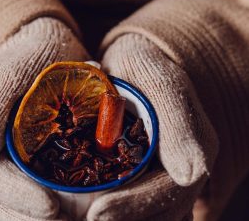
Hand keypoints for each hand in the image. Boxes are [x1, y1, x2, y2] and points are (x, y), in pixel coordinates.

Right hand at [0, 17, 88, 219]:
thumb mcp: (12, 71)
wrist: (50, 51)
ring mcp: (11, 162)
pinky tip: (78, 212)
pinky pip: (36, 197)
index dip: (19, 200)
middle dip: (32, 220)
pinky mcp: (32, 163)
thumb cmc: (33, 56)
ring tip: (80, 220)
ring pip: (17, 208)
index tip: (52, 209)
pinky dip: (52, 211)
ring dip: (41, 220)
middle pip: (3, 204)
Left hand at [87, 33, 217, 220]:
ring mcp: (165, 173)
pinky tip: (84, 209)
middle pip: (160, 213)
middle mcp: (183, 168)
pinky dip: (114, 210)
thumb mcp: (159, 82)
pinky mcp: (146, 174)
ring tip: (77, 217)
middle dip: (122, 219)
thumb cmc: (142, 67)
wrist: (131, 66)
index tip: (96, 214)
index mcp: (192, 147)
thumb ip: (179, 122)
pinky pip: (134, 203)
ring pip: (149, 214)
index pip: (170, 193)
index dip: (134, 208)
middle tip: (80, 220)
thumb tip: (194, 173)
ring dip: (117, 218)